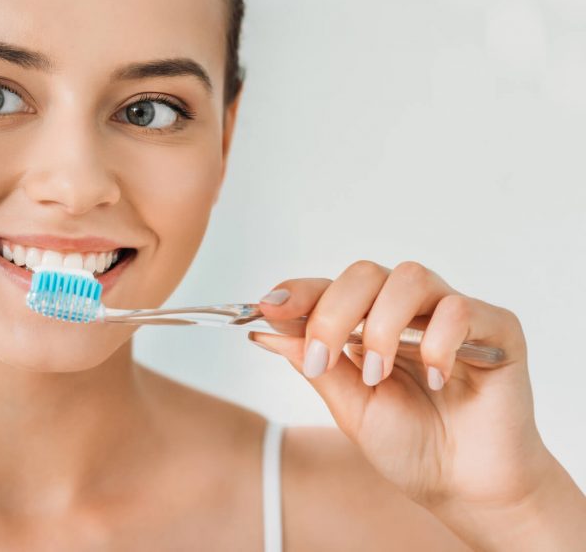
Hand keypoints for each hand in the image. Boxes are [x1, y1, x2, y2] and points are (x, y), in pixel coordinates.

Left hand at [249, 260, 559, 515]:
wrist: (464, 487)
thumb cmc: (409, 445)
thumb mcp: (349, 406)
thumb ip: (315, 363)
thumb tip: (265, 330)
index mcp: (367, 323)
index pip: (329, 288)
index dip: (298, 292)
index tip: (268, 309)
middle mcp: (407, 309)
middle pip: (363, 274)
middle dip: (333, 313)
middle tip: (322, 359)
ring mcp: (451, 313)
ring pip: (409, 278)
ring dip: (382, 326)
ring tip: (377, 374)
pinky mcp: (496, 327)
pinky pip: (460, 309)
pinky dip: (438, 342)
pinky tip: (435, 378)